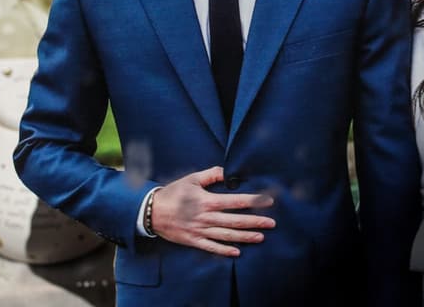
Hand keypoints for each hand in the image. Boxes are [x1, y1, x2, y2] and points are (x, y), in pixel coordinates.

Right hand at [150, 166, 275, 256]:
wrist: (152, 211)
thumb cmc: (173, 193)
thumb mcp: (192, 179)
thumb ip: (211, 175)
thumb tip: (227, 171)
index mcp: (207, 201)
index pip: (236, 201)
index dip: (253, 201)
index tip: (267, 201)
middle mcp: (206, 217)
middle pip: (235, 220)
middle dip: (255, 222)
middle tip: (272, 223)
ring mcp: (200, 231)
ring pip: (227, 235)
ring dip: (245, 236)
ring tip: (261, 237)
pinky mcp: (193, 240)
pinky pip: (211, 247)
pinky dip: (224, 250)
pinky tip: (237, 252)